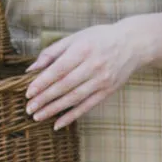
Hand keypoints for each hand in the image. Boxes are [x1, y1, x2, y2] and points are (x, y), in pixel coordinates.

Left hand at [26, 20, 147, 128]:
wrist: (133, 44)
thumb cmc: (99, 38)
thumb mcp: (75, 38)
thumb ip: (52, 52)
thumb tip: (31, 69)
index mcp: (82, 50)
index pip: (58, 70)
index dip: (42, 82)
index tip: (28, 93)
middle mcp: (93, 66)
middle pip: (64, 86)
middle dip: (45, 99)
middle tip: (29, 109)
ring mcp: (102, 80)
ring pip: (74, 98)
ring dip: (55, 109)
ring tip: (38, 116)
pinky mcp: (108, 91)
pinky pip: (87, 106)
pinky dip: (72, 116)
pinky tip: (58, 124)